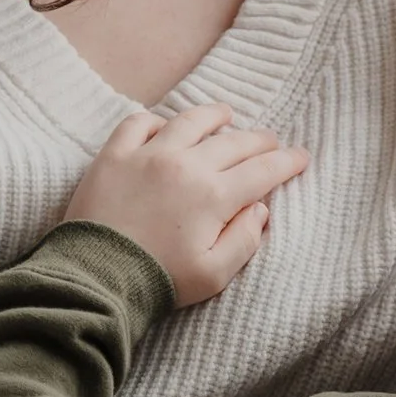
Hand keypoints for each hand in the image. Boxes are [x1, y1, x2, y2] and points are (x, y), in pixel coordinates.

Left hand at [64, 102, 309, 305]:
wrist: (95, 278)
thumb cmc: (158, 281)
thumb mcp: (213, 275)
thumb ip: (244, 240)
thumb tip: (259, 209)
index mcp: (215, 196)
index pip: (263, 171)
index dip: (287, 163)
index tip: (300, 158)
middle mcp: (186, 166)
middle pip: (234, 143)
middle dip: (260, 141)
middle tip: (271, 142)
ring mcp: (148, 155)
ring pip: (190, 121)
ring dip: (214, 116)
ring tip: (226, 115)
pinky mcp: (114, 156)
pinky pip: (138, 123)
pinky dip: (156, 121)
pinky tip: (165, 127)